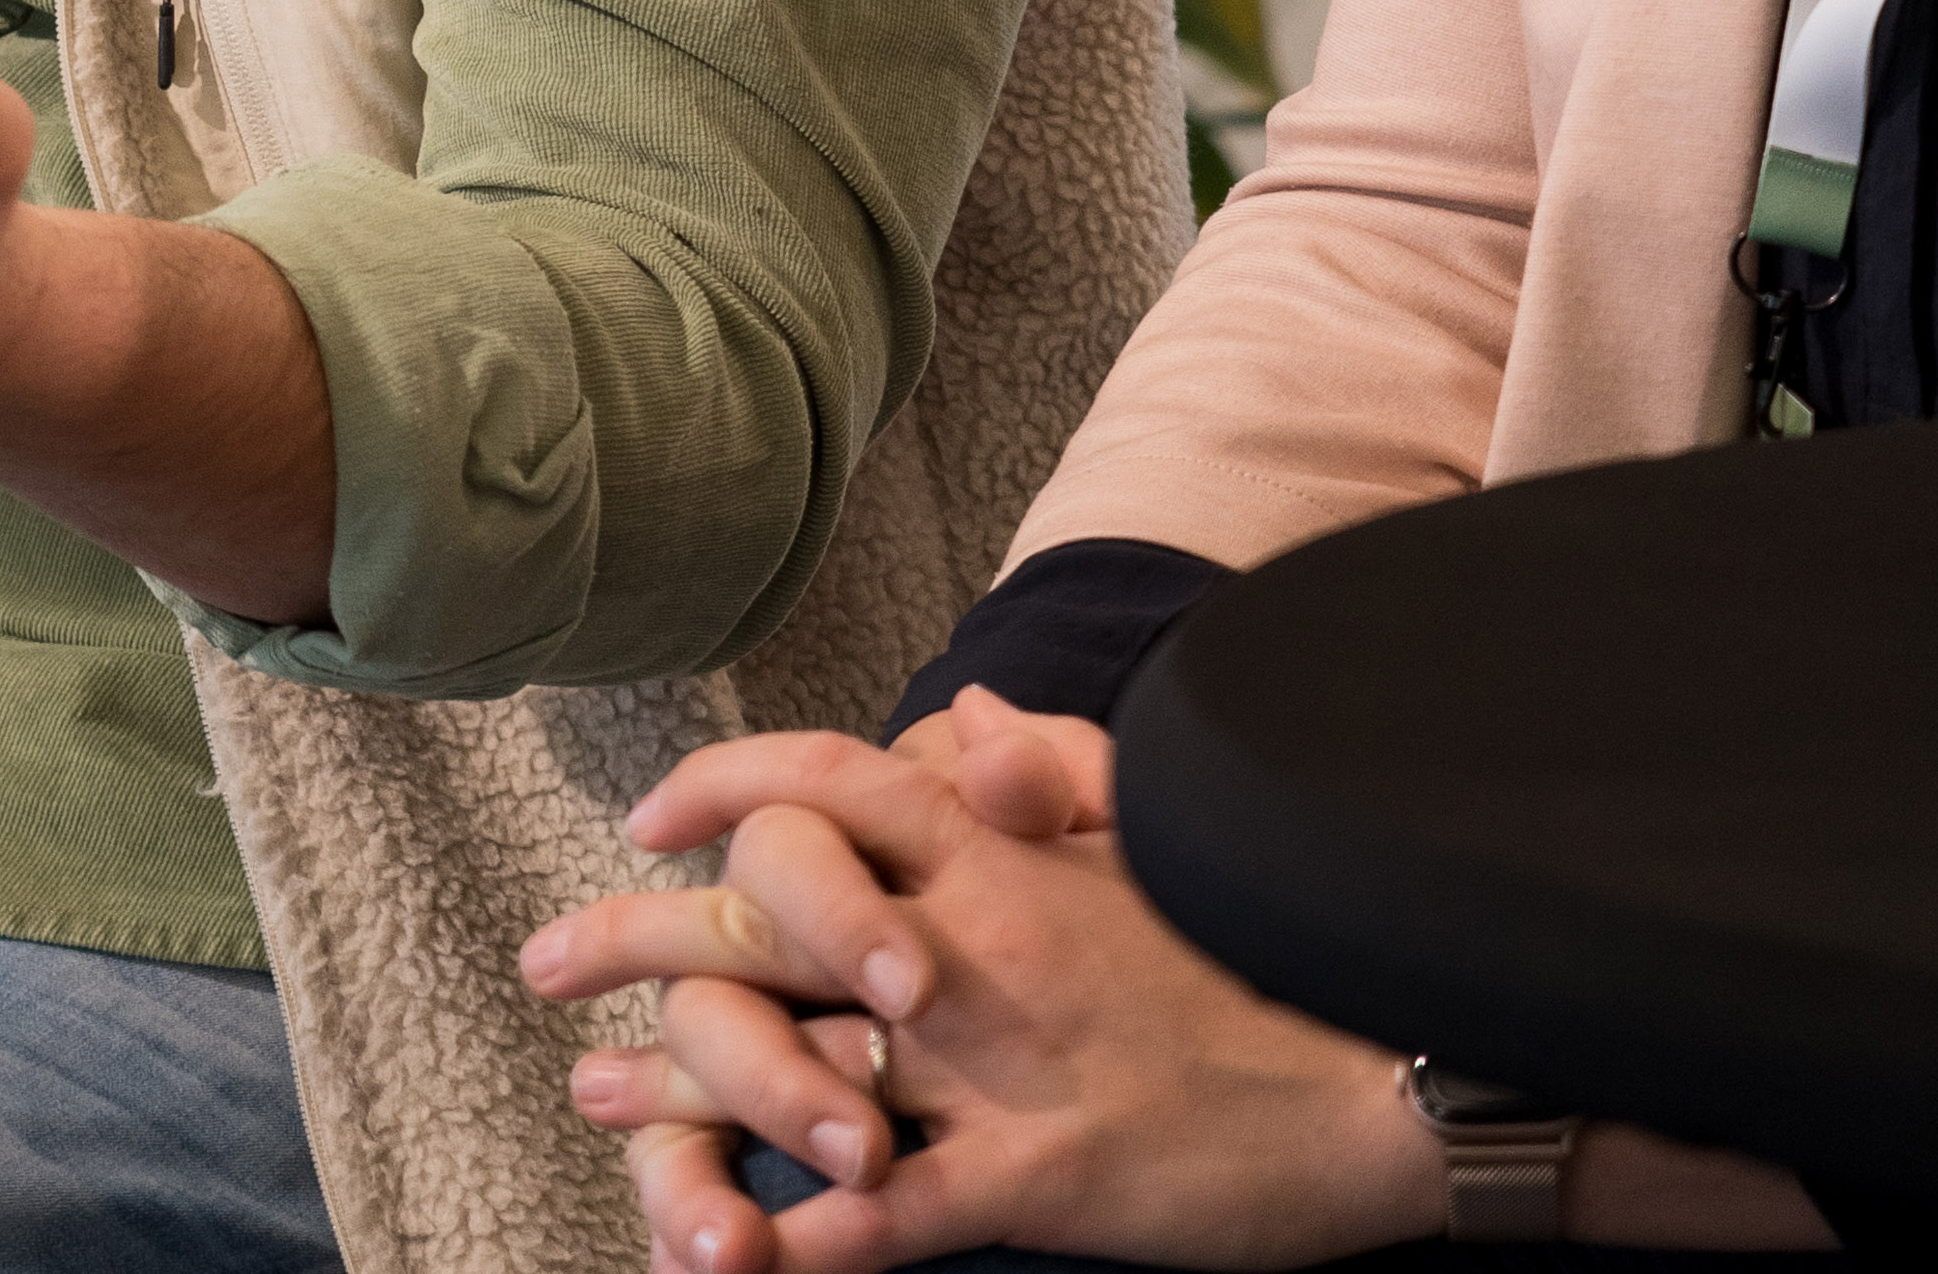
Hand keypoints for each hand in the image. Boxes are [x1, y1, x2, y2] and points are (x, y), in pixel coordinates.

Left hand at [526, 700, 1444, 1273]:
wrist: (1395, 1075)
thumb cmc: (1268, 966)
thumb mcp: (1158, 847)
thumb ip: (1051, 780)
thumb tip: (965, 717)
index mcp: (1006, 860)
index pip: (834, 782)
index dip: (726, 785)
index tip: (649, 814)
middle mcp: (979, 947)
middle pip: (769, 919)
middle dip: (638, 937)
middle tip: (542, 961)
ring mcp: (1005, 1067)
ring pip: (801, 1066)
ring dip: (681, 1089)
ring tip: (598, 1098)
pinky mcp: (1043, 1181)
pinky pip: (892, 1214)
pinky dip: (803, 1237)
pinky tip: (732, 1256)